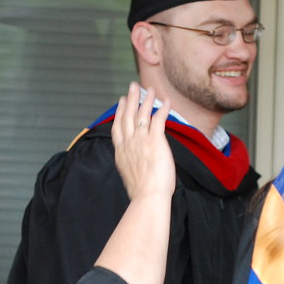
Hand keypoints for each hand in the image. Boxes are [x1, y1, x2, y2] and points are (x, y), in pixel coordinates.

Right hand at [111, 83, 174, 201]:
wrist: (147, 197)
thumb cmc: (141, 193)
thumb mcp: (129, 176)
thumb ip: (131, 165)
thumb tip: (135, 165)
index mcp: (121, 153)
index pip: (118, 127)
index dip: (119, 112)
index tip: (121, 102)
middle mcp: (129, 143)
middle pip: (127, 115)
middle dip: (130, 99)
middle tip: (132, 87)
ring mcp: (141, 140)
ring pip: (141, 114)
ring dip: (145, 99)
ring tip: (148, 88)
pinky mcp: (155, 140)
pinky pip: (158, 118)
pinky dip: (162, 108)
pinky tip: (166, 100)